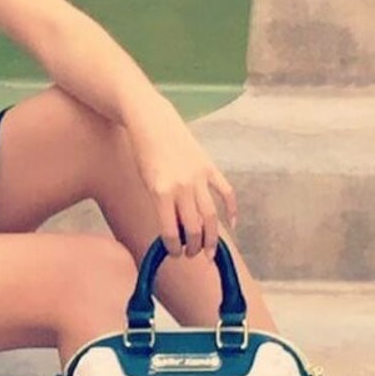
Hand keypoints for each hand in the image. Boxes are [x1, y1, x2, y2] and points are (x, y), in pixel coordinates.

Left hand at [126, 101, 237, 257]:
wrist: (151, 121)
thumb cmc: (143, 153)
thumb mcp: (146, 182)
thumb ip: (162, 204)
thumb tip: (177, 230)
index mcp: (161, 192)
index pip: (171, 231)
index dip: (173, 248)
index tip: (174, 253)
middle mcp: (182, 186)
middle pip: (194, 227)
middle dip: (193, 247)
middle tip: (191, 255)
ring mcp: (198, 176)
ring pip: (211, 216)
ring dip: (211, 238)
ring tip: (208, 251)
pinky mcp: (209, 167)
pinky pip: (226, 192)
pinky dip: (231, 210)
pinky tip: (231, 225)